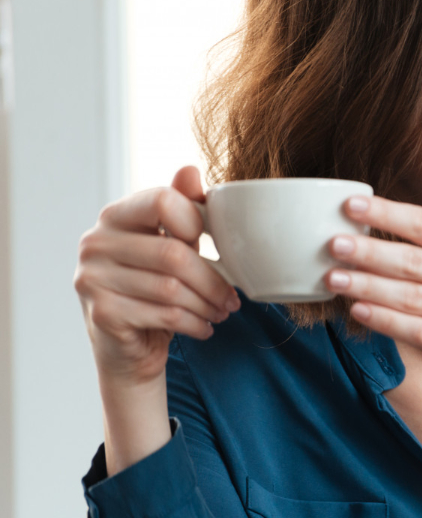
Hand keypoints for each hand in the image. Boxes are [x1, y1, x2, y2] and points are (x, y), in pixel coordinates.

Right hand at [75, 165, 241, 386]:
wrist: (128, 348)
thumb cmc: (154, 289)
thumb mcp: (172, 245)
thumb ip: (182, 209)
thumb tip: (191, 169)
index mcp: (114, 217)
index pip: (161, 199)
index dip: (196, 221)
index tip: (213, 245)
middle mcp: (95, 243)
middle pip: (173, 253)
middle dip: (213, 280)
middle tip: (232, 298)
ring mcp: (92, 278)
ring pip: (172, 288)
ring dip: (207, 305)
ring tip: (221, 312)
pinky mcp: (102, 313)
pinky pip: (165, 315)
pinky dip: (195, 324)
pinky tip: (204, 328)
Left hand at [325, 195, 421, 401]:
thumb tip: (359, 230)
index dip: (387, 214)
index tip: (350, 205)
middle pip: (417, 262)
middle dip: (370, 252)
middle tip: (334, 245)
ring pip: (414, 297)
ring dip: (369, 286)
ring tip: (334, 279)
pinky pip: (419, 332)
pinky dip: (385, 320)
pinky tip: (358, 311)